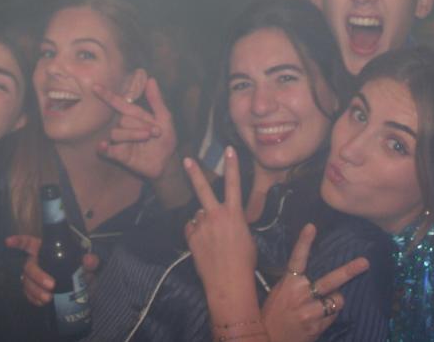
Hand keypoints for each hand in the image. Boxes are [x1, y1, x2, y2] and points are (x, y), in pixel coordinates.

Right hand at [6, 235, 99, 305]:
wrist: (82, 285)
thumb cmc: (80, 267)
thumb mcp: (88, 263)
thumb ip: (90, 260)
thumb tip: (88, 260)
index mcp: (46, 249)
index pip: (30, 243)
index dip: (19, 241)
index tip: (8, 241)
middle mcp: (37, 261)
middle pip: (29, 266)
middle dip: (37, 276)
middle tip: (51, 285)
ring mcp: (34, 276)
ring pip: (27, 282)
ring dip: (35, 290)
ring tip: (48, 299)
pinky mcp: (34, 290)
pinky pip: (28, 294)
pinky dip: (34, 299)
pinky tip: (42, 303)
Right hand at [94, 77, 176, 179]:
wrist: (167, 161)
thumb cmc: (165, 138)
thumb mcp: (164, 118)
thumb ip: (156, 100)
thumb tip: (151, 79)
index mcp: (133, 115)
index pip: (117, 103)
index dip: (107, 95)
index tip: (95, 87)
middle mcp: (124, 126)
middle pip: (123, 120)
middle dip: (140, 124)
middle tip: (156, 131)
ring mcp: (120, 141)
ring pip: (116, 133)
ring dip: (132, 134)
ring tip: (147, 137)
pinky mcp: (119, 155)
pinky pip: (107, 151)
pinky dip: (103, 148)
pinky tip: (103, 145)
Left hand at [183, 147, 255, 294]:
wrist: (229, 283)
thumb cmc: (244, 262)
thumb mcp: (246, 237)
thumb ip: (233, 222)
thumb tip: (225, 218)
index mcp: (234, 214)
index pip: (234, 184)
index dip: (232, 165)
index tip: (229, 149)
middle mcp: (216, 215)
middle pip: (203, 188)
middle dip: (194, 172)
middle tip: (187, 159)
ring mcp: (201, 225)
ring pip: (199, 215)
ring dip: (203, 222)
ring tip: (213, 241)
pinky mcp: (191, 236)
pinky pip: (192, 229)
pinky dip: (196, 233)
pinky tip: (204, 246)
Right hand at [262, 223, 369, 341]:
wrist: (267, 339)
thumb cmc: (272, 313)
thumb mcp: (279, 292)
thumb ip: (294, 282)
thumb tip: (310, 273)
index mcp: (288, 282)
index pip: (297, 259)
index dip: (304, 242)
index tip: (312, 226)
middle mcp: (300, 294)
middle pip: (329, 280)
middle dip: (348, 271)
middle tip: (365, 262)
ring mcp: (309, 312)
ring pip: (336, 300)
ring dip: (335, 299)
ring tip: (327, 301)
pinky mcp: (317, 327)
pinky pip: (333, 315)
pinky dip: (330, 313)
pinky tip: (319, 316)